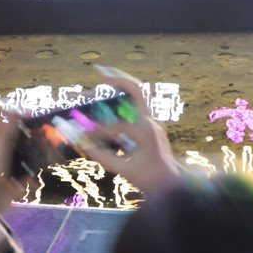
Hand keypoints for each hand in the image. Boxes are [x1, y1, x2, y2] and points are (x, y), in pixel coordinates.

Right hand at [63, 65, 180, 195]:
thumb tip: (83, 145)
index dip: (97, 129)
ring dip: (122, 80)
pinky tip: (112, 87)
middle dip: (117, 78)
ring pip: (140, 90)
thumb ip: (104, 158)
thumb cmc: (150, 178)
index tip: (82, 134)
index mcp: (147, 133)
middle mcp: (152, 120)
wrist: (170, 182)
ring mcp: (154, 118)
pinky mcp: (152, 120)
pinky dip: (126, 90)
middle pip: (137, 90)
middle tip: (97, 70)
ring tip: (103, 73)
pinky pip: (139, 99)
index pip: (117, 124)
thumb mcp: (126, 171)